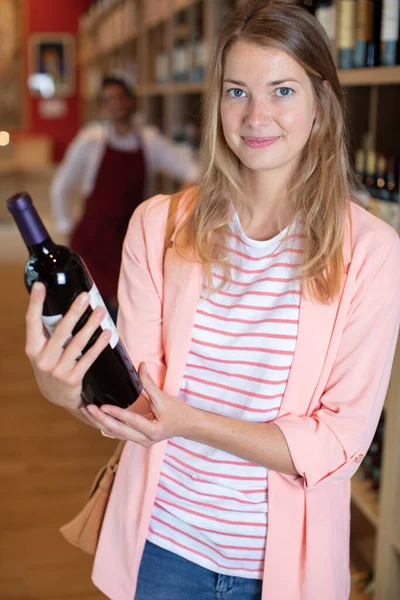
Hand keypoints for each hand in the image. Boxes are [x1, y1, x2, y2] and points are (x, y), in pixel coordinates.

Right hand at [25, 282, 111, 411]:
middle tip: (85, 296)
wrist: (57, 397)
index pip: (32, 322)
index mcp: (32, 348)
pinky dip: (99, 345)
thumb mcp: (42, 351)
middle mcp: (42, 359)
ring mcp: (57, 370)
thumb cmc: (51, 366)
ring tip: (101, 311)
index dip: (35, 303)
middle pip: (60, 331)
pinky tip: (107, 333)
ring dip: (91, 325)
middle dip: (74, 312)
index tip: (40, 286)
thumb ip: (47, 333)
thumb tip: (61, 303)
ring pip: (77, 343)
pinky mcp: (72, 379)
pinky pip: (88, 358)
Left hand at [81, 363, 196, 444]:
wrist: (187, 425)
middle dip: (101, 419)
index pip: (131, 421)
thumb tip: (141, 365)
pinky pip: (119, 434)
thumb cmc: (178, 412)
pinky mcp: (137, 438)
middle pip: (118, 431)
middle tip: (88, 409)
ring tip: (87, 412)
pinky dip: (107, 426)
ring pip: (116, 434)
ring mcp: (140, 441)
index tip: (102, 406)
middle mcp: (145, 439)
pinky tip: (95, 420)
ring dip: (101, 422)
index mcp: (153, 430)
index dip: (116, 413)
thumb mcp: (164, 397)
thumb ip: (149, 383)